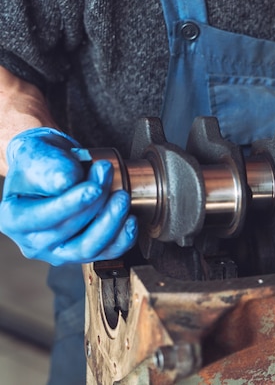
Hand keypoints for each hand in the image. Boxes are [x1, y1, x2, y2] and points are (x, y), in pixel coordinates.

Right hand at [0, 128, 136, 264]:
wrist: (54, 168)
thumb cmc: (41, 161)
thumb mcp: (36, 152)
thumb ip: (49, 166)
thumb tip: (67, 182)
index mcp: (13, 219)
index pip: (44, 218)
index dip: (71, 204)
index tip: (94, 188)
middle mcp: (34, 241)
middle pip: (69, 231)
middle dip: (95, 203)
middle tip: (108, 175)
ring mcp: (60, 251)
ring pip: (89, 248)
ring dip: (111, 223)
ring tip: (122, 197)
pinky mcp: (84, 251)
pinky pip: (107, 253)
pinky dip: (123, 239)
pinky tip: (131, 220)